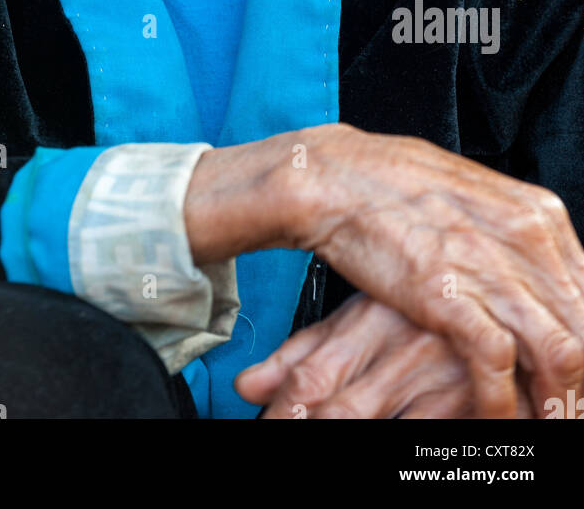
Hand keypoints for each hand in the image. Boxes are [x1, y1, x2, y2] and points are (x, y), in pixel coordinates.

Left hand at [235, 294, 535, 418]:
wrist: (502, 299)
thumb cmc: (421, 307)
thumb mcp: (360, 315)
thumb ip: (304, 352)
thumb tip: (246, 386)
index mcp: (371, 319)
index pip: (311, 375)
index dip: (281, 410)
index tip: (263, 422)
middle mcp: (404, 349)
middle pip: (340, 408)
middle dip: (299, 426)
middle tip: (278, 433)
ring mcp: (440, 380)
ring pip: (374, 425)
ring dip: (336, 437)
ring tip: (311, 434)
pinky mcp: (471, 405)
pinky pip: (423, 441)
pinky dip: (397, 447)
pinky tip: (382, 437)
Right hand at [271, 124, 583, 418]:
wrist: (333, 176)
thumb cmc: (390, 183)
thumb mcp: (473, 198)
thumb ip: (511, 235)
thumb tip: (534, 272)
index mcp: (536, 212)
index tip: (576, 371)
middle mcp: (526, 237)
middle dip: (578, 379)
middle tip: (565, 407)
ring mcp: (490, 266)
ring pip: (562, 354)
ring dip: (556, 400)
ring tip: (544, 424)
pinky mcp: (449, 295)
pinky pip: (497, 365)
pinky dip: (502, 404)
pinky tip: (495, 418)